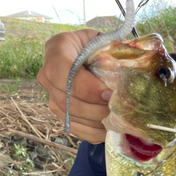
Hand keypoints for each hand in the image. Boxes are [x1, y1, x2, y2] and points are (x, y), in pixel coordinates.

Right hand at [37, 29, 110, 143]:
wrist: (86, 55)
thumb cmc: (98, 47)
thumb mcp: (105, 42)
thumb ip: (112, 55)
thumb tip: (128, 78)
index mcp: (57, 48)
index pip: (64, 73)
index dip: (88, 89)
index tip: (109, 95)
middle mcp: (47, 73)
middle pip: (66, 100)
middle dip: (94, 109)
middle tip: (115, 111)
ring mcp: (50, 95)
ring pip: (69, 116)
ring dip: (95, 123)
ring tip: (115, 121)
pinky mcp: (58, 112)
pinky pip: (73, 128)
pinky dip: (92, 132)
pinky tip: (108, 130)